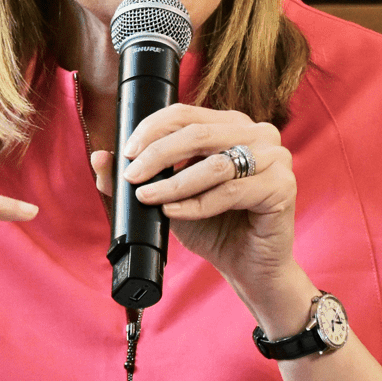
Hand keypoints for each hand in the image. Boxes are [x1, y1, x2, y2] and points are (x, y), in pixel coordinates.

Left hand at [90, 103, 297, 298]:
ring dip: (173, 183)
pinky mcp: (282, 187)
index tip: (127, 153)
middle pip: (198, 133)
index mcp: (231, 125)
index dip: (152, 129)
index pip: (186, 113)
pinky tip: (175, 212)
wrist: (248, 267)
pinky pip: (231, 192)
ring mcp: (275, 158)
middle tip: (132, 176)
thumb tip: (99, 158)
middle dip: (157, 155)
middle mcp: (257, 133)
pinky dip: (196, 204)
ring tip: (148, 198)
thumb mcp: (168, 197)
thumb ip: (137, 177)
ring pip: (213, 163)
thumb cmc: (214, 227)